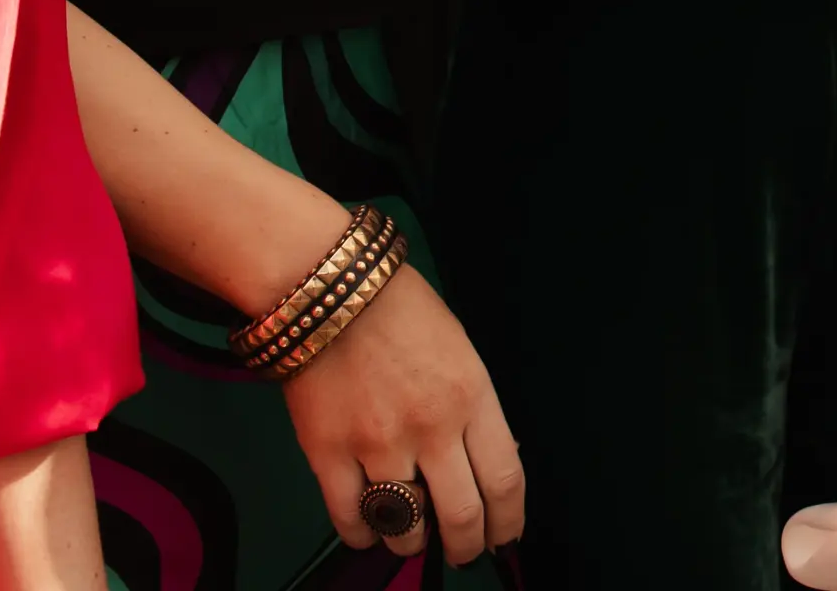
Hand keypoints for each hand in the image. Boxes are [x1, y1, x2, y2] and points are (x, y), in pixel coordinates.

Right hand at [276, 259, 525, 563]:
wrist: (328, 286)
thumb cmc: (398, 310)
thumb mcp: (460, 351)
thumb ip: (472, 408)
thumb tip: (483, 461)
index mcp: (473, 395)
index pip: (506, 477)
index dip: (509, 520)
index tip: (504, 535)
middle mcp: (432, 426)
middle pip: (462, 513)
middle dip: (467, 544)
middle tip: (464, 551)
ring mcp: (378, 443)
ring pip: (406, 524)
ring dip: (413, 540)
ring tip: (413, 535)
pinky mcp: (327, 452)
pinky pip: (350, 517)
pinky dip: (363, 532)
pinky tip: (369, 527)